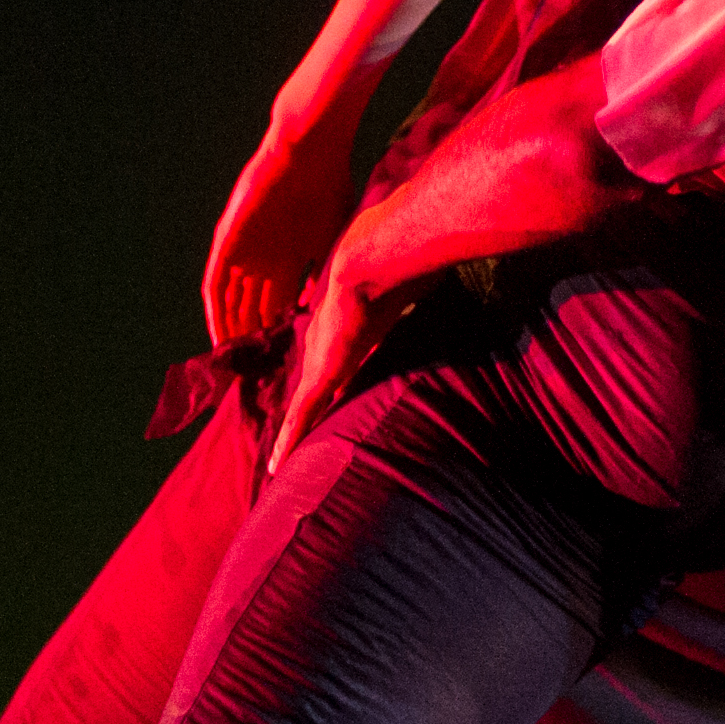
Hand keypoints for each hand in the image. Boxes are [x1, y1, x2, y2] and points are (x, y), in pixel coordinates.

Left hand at [200, 116, 362, 345]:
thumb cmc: (331, 187)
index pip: (282, 303)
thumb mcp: (337, 239)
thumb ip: (333, 272)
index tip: (287, 363)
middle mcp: (264, 256)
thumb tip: (339, 310)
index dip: (283, 332)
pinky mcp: (227, 242)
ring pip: (232, 300)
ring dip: (233, 330)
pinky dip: (217, 312)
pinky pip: (215, 285)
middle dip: (256, 338)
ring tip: (236, 363)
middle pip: (254, 306)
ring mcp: (243, 250)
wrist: (308, 152)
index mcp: (290, 257)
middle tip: (258, 373)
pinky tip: (220, 335)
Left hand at [264, 218, 427, 474]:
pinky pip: (301, 416)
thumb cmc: (404, 262)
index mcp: (345, 320)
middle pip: (312, 383)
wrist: (378, 256)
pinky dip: (290, 441)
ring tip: (284, 462)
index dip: (329, 377)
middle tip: (297, 439)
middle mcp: (325, 340)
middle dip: (305, 410)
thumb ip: (421, 289)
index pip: (334, 356)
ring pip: (303, 406)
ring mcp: (320, 358)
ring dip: (295, 433)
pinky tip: (278, 466)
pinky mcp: (321, 375)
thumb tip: (446, 282)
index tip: (327, 396)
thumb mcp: (414, 281)